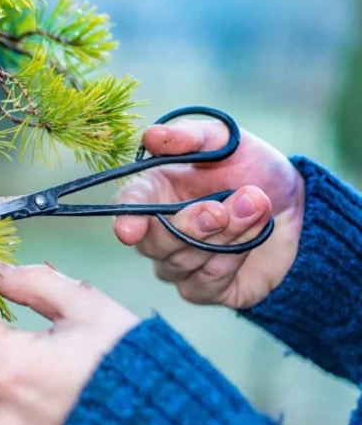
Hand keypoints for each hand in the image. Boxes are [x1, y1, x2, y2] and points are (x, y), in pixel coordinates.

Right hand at [113, 120, 304, 308]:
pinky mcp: (203, 289)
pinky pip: (206, 283)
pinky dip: (234, 257)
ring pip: (185, 262)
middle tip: (223, 208)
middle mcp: (156, 234)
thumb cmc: (252, 169)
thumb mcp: (227, 141)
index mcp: (152, 194)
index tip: (130, 230)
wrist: (297, 205)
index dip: (126, 220)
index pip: (127, 208)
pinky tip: (257, 233)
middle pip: (155, 243)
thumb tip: (151, 135)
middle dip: (192, 226)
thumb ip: (191, 137)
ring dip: (225, 234)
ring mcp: (177, 265)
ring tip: (258, 205)